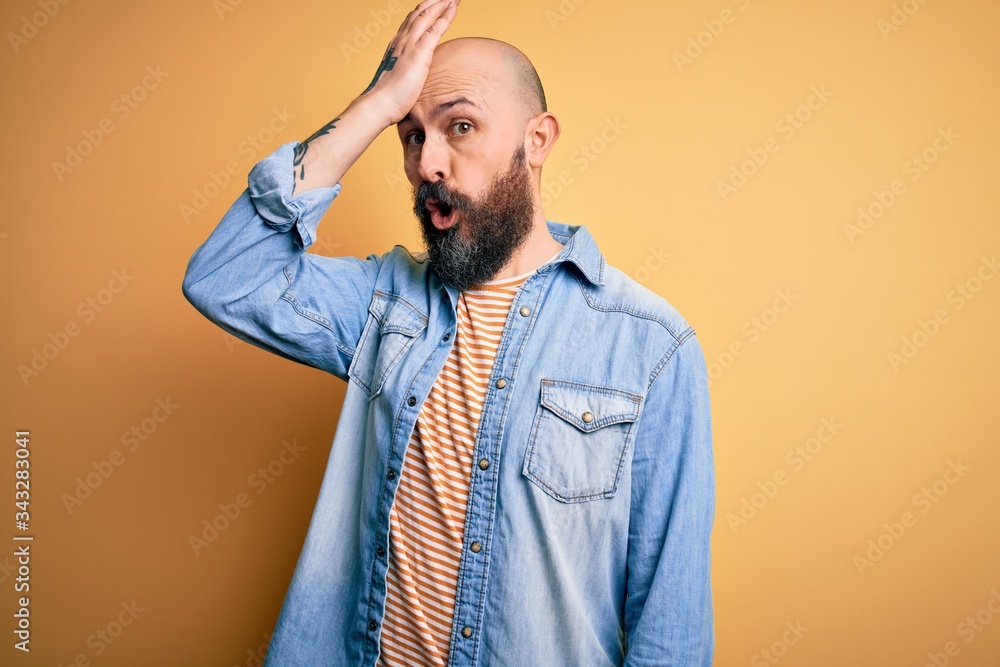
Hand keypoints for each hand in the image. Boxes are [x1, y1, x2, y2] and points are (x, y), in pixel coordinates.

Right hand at [360, 0, 460, 126]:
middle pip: (419, 13)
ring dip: (442, 4)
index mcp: (396, 45)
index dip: (424, 11)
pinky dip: (445, 17)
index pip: (411, 21)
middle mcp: (401, 40)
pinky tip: (453, 8)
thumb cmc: (388, 98)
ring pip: (427, 16)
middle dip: (434, 2)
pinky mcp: (419, 54)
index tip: (434, 4)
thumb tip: (412, 77)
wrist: (380, 104)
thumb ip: (405, 72)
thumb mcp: (398, 79)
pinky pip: (435, 29)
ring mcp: (409, 45)